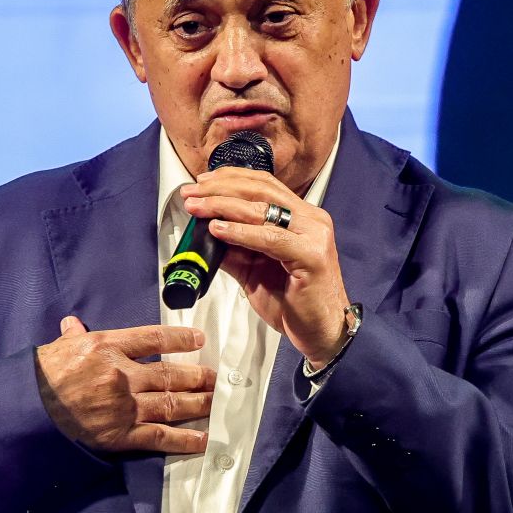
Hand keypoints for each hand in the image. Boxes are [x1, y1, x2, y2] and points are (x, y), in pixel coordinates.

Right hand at [35, 317, 213, 453]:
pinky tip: (201, 439)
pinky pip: (158, 436)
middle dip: (197, 376)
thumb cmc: (39, 377)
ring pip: (170, 403)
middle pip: (169, 374)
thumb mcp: (58, 349)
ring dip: (197, 403)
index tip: (199, 339)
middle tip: (216, 378)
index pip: (153, 338)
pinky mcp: (120, 434)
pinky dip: (182, 439)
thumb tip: (74, 323)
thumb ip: (74, 337)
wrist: (25, 409)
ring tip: (215, 401)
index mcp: (106, 348)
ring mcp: (123, 406)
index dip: (180, 339)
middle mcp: (121, 375)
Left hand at [182, 168, 349, 365]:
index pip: (263, 185)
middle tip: (191, 193)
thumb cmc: (294, 305)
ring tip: (197, 208)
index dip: (229, 179)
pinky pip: (270, 238)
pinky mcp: (312, 255)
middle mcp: (311, 220)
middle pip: (261, 190)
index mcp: (301, 218)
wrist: (322, 334)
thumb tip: (204, 234)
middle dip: (220, 188)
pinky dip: (240, 232)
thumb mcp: (254, 271)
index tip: (200, 183)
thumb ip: (234, 250)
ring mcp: (314, 235)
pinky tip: (218, 229)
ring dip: (223, 205)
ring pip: (263, 209)